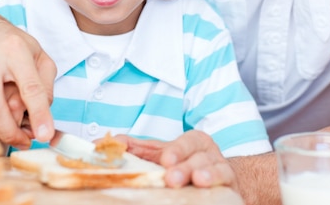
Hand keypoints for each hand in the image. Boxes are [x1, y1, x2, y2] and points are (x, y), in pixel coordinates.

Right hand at [0, 19, 56, 147]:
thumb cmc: (12, 48)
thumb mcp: (39, 58)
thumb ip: (45, 88)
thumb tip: (41, 121)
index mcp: (15, 50)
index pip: (30, 88)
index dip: (39, 115)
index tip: (45, 135)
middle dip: (10, 132)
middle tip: (23, 141)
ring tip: (6, 131)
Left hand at [117, 130, 237, 189]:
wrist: (216, 181)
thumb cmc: (183, 165)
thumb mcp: (159, 154)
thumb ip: (134, 148)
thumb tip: (100, 142)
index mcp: (193, 141)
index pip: (186, 142)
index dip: (177, 150)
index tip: (165, 160)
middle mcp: (209, 153)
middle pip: (198, 157)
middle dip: (185, 166)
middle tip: (171, 177)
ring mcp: (221, 169)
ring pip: (215, 169)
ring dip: (204, 175)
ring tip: (196, 181)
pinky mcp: (230, 187)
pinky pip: (226, 183)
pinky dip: (218, 184)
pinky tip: (207, 188)